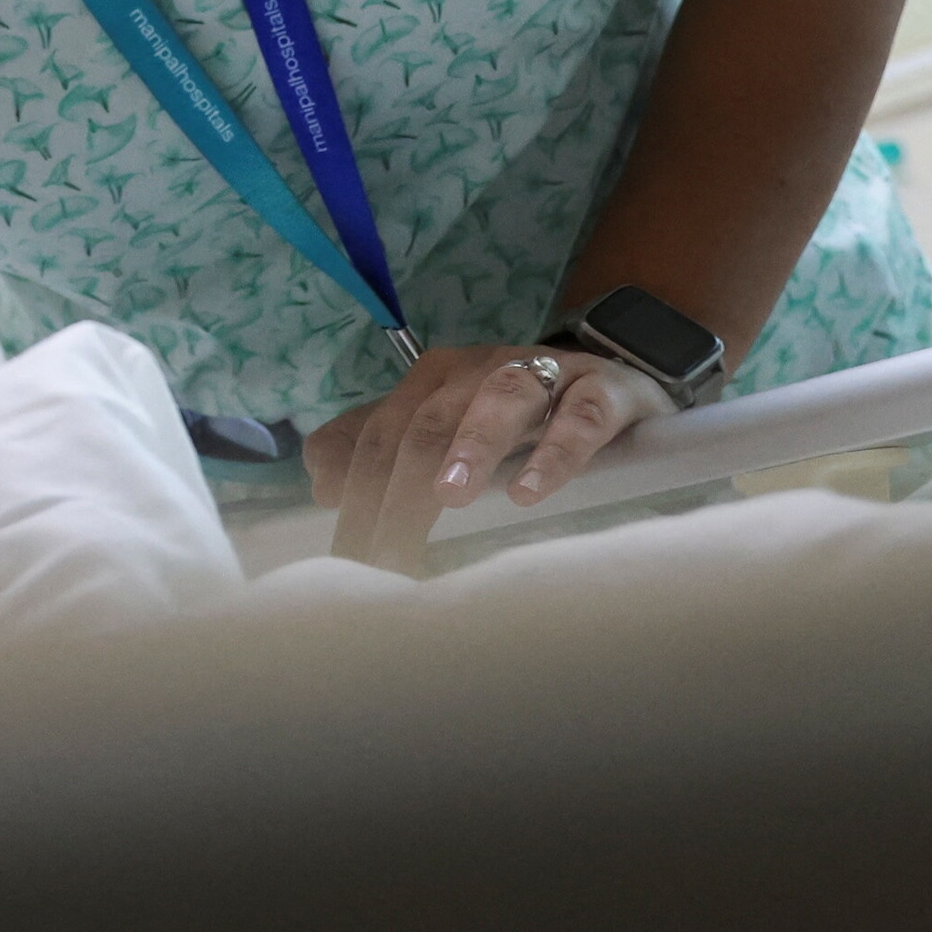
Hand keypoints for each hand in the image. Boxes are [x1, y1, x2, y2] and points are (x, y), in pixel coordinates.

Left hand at [306, 341, 675, 566]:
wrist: (609, 381)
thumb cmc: (513, 420)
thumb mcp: (441, 430)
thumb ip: (377, 451)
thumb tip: (321, 486)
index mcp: (430, 382)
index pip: (380, 438)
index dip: (359, 497)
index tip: (350, 562)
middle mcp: (477, 369)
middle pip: (427, 424)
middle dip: (402, 489)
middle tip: (388, 553)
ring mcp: (543, 373)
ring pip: (499, 401)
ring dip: (471, 446)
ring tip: (450, 496)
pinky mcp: (603, 390)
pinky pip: (580, 415)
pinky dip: (556, 452)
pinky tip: (531, 492)